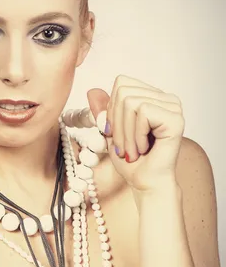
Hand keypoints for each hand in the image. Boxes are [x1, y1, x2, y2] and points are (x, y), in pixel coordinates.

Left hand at [87, 74, 184, 192]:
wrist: (146, 183)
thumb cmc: (131, 160)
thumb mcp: (110, 131)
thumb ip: (103, 111)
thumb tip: (92, 91)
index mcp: (152, 96)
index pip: (122, 83)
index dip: (112, 108)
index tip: (115, 132)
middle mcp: (166, 98)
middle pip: (124, 91)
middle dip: (116, 123)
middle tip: (123, 147)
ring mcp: (173, 107)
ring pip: (131, 102)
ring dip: (125, 133)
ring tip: (132, 150)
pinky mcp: (175, 119)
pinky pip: (143, 112)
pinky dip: (136, 135)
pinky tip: (144, 149)